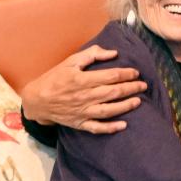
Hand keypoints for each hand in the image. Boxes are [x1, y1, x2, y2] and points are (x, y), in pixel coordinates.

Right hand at [20, 46, 146, 132]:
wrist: (36, 100)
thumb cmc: (55, 78)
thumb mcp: (70, 61)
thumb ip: (92, 54)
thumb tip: (113, 53)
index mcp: (82, 79)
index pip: (111, 76)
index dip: (127, 74)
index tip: (136, 73)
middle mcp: (84, 96)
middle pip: (113, 92)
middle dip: (131, 88)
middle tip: (143, 86)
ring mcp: (82, 111)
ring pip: (109, 110)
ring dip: (126, 106)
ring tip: (138, 101)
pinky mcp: (80, 123)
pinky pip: (97, 128)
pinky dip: (111, 128)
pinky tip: (123, 125)